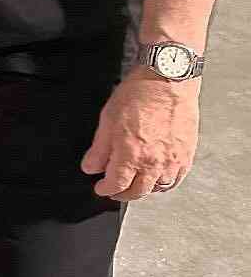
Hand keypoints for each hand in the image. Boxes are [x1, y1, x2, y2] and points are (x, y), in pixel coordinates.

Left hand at [80, 70, 198, 201]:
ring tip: (134, 184)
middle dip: (123, 194)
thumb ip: (99, 149)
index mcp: (132, 155)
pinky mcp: (187, 155)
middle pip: (138, 191)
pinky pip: (176, 179)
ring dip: (144, 190)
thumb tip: (90, 167)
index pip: (117, 184)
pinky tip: (157, 178)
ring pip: (158, 188)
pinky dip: (164, 183)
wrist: (168, 82)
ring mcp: (173, 161)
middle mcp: (154, 163)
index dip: (106, 190)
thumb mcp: (107, 120)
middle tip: (115, 191)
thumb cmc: (138, 96)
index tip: (101, 188)